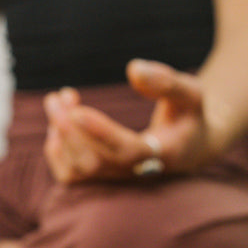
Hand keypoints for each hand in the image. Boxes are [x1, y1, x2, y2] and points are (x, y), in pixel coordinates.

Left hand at [41, 59, 212, 183]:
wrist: (188, 147)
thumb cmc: (188, 116)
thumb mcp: (191, 94)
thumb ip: (166, 82)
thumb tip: (134, 68)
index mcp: (163, 154)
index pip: (128, 151)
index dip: (101, 133)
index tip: (76, 110)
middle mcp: (136, 174)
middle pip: (94, 163)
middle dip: (70, 130)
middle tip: (59, 96)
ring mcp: (116, 179)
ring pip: (78, 170)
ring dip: (60, 134)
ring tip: (57, 99)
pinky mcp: (101, 179)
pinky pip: (70, 175)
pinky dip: (56, 149)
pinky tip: (59, 121)